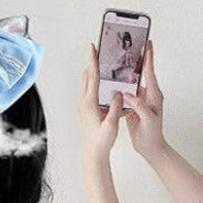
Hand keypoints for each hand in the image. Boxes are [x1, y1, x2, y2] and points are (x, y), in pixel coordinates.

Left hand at [79, 43, 123, 161]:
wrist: (94, 154)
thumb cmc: (101, 142)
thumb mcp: (111, 125)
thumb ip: (115, 108)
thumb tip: (118, 94)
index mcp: (90, 103)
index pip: (92, 77)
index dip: (93, 61)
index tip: (93, 48)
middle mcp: (84, 103)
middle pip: (87, 76)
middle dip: (92, 62)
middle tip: (97, 50)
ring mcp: (84, 106)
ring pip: (87, 84)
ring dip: (93, 73)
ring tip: (100, 64)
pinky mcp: (87, 111)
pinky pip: (90, 92)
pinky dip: (95, 84)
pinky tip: (103, 85)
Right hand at [123, 40, 166, 160]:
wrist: (150, 148)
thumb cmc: (153, 135)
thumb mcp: (148, 119)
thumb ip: (139, 105)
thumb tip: (128, 94)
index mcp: (154, 95)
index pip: (150, 71)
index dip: (149, 56)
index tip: (147, 43)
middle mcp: (148, 94)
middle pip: (141, 73)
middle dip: (135, 60)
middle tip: (129, 47)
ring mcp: (140, 100)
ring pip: (131, 83)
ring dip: (124, 74)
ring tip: (117, 62)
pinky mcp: (133, 106)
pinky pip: (125, 94)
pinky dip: (119, 88)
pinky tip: (112, 83)